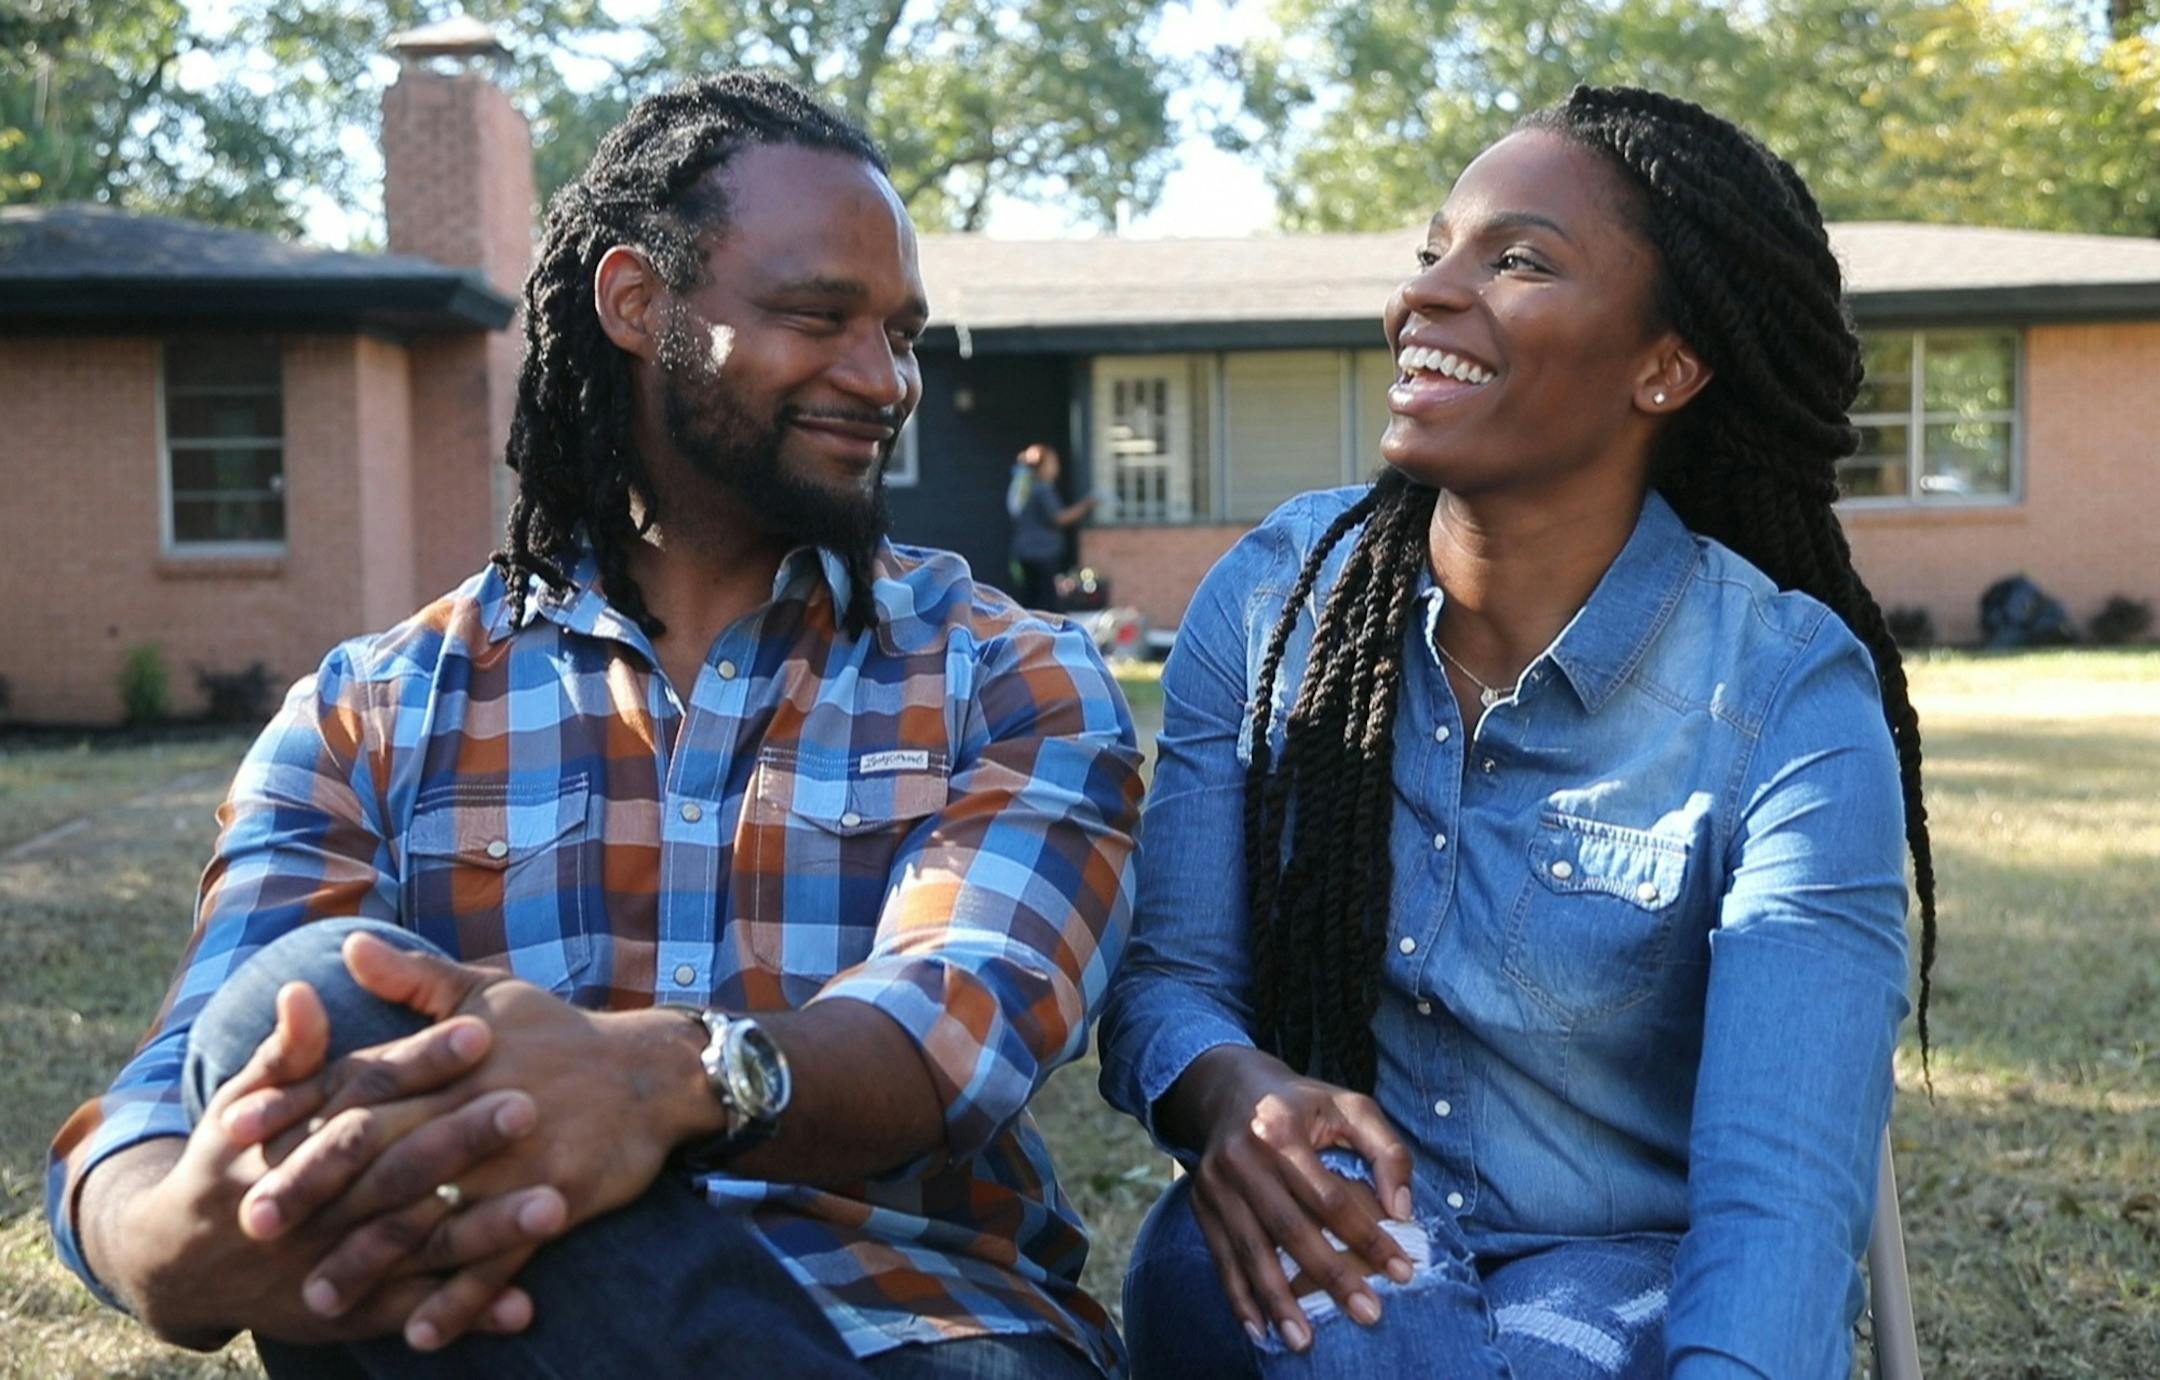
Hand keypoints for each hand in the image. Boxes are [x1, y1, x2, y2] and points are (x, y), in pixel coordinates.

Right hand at [103, 981, 555, 1349]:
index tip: (482, 1031)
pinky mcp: (349, 1313)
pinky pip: (415, 1313)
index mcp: (295, 1139)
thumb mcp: (242, 1102)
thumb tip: (303, 989)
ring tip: (554, 1205)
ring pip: (417, 1243)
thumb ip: (283, 1051)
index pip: (367, 1092)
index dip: (423, 1062)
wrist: (177, 1263)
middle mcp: (318, 1204)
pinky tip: (523, 1307)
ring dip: (486, 1230)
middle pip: (399, 1166)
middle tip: (530, 1107)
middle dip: (464, 1139)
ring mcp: (335, 1262)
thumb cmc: (223, 1161)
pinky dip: (468, 1311)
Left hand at [238, 934, 703, 1347]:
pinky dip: (458, 1299)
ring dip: (371, 1261)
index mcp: (452, 1059)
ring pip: (432, 1215)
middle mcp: (476, 1108)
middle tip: (252, 1224)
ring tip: (318, 1298)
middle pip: (381, 1152)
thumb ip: (416, 978)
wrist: (653, 1074)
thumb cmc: (561, 1034)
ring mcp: (516, 1161)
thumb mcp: (490, 993)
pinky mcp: (555, 1201)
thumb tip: (348, 945)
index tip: (234, 1130)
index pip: (360, 1080)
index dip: (296, 1103)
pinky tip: (416, 1332)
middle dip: (314, 1189)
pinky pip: (499, 1259)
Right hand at [1171, 1046, 1416, 1351]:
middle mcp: (1243, 1157)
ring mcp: (1217, 1183)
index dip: (1368, 1237)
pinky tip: (1259, 1330)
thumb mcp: (1350, 1106)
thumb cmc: (1301, 1103)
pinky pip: (1222, 1258)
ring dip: (1278, 1301)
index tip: (1403, 1273)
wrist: (1224, 1088)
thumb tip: (1402, 1210)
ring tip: (1304, 1341)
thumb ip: (1387, 1151)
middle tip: (1369, 1314)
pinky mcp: (1201, 1205)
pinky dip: (1239, 1297)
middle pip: (1291, 1228)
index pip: (1331, 1196)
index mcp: (1282, 1129)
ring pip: (1252, 1251)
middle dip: (1331, 1277)